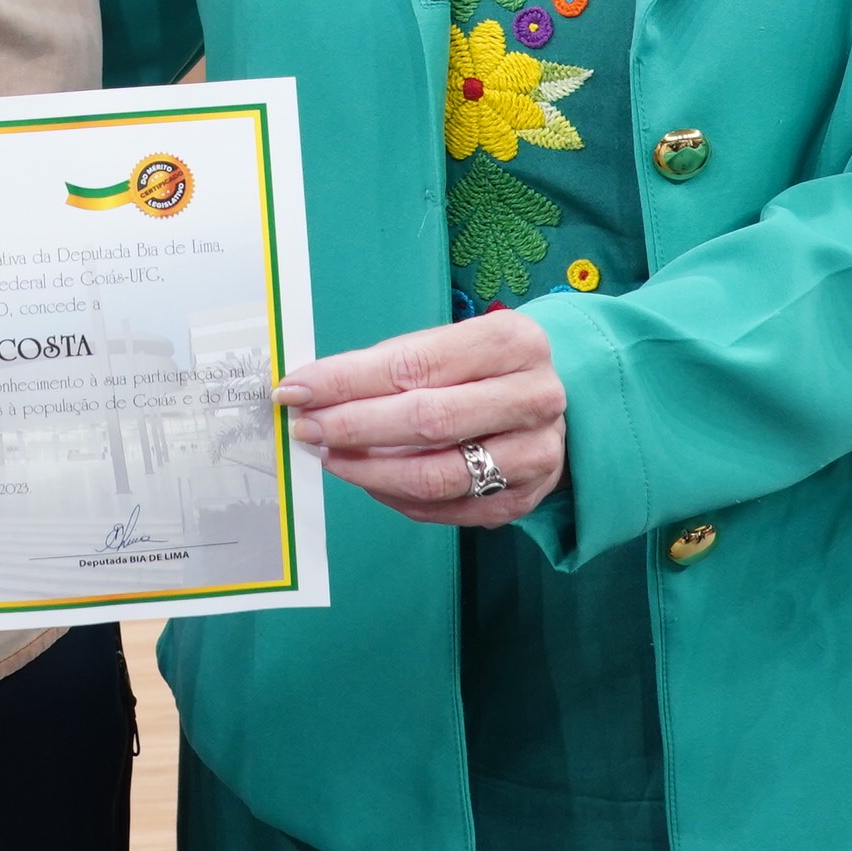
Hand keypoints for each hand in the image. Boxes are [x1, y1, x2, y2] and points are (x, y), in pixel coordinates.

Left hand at [275, 306, 564, 524]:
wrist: (555, 402)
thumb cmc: (484, 367)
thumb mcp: (450, 344)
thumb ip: (390, 365)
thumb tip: (311, 389)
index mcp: (512, 342)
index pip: (414, 364)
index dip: (347, 380)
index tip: (296, 388)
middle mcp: (533, 397)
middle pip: (427, 420)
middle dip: (353, 426)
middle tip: (306, 428)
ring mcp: (536, 454)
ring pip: (437, 474)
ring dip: (370, 471)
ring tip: (331, 457)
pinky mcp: (525, 499)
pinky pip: (447, 508)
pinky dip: (398, 498)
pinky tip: (370, 479)